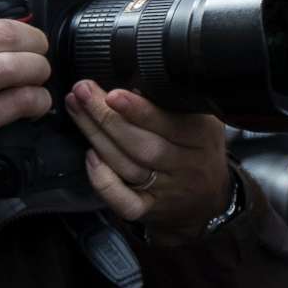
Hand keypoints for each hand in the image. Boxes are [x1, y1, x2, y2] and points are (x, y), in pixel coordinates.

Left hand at [66, 80, 231, 232]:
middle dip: (107, 117)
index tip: (113, 93)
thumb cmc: (199, 150)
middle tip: (81, 92)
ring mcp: (167, 190)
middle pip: (143, 145)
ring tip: (76, 109)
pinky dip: (104, 182)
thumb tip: (134, 79)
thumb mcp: (203, 121)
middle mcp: (186, 166)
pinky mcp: (149, 208)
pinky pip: (125, 202)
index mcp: (202, 138)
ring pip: (128, 167)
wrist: (211, 198)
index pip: (171, 124)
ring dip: (97, 138)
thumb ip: (177, 104)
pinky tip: (89, 157)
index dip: (139, 111)